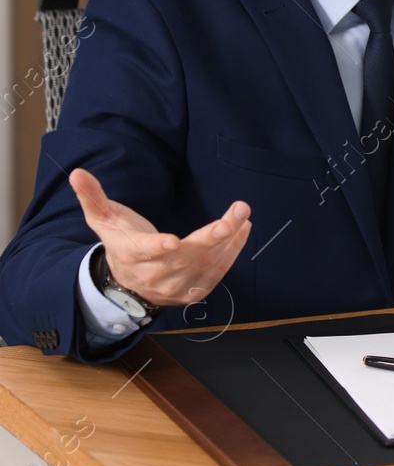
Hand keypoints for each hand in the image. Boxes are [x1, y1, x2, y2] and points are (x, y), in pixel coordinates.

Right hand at [69, 168, 251, 307]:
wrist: (127, 285)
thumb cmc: (120, 243)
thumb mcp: (103, 219)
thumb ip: (93, 197)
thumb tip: (77, 173)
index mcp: (133, 254)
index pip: (147, 252)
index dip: (160, 248)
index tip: (174, 241)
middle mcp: (156, 274)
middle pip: (188, 255)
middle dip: (216, 234)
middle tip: (239, 211)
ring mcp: (176, 286)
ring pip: (207, 263)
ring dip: (231, 239)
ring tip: (243, 215)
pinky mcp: (193, 292)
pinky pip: (217, 272)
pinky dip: (233, 252)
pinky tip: (243, 230)